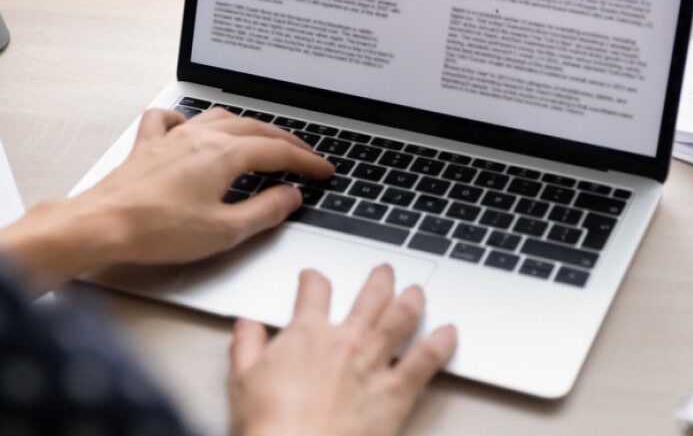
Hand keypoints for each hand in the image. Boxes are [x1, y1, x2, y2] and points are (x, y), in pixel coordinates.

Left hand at [78, 107, 332, 264]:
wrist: (104, 224)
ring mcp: (172, 137)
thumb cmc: (157, 230)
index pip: (277, 152)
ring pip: (219, 118)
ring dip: (248, 126)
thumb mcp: (225, 230)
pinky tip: (191, 127)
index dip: (306, 161)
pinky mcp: (148, 146)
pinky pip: (172, 119)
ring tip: (262, 139)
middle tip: (305, 156)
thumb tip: (290, 196)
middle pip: (255, 129)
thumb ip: (265, 211)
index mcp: (223, 154)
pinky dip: (189, 119)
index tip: (324, 171)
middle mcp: (200, 137)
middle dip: (286, 142)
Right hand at [228, 265, 457, 435]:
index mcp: (306, 334)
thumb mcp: (242, 380)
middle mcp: (345, 341)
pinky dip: (441, 343)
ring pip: (401, 317)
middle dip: (379, 280)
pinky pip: (426, 360)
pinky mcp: (396, 392)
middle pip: (369, 296)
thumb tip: (246, 326)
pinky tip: (450, 333)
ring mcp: (373, 364)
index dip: (313, 280)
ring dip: (412, 299)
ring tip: (417, 290)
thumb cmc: (271, 425)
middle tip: (385, 272)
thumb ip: (246, 347)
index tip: (313, 279)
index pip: (313, 291)